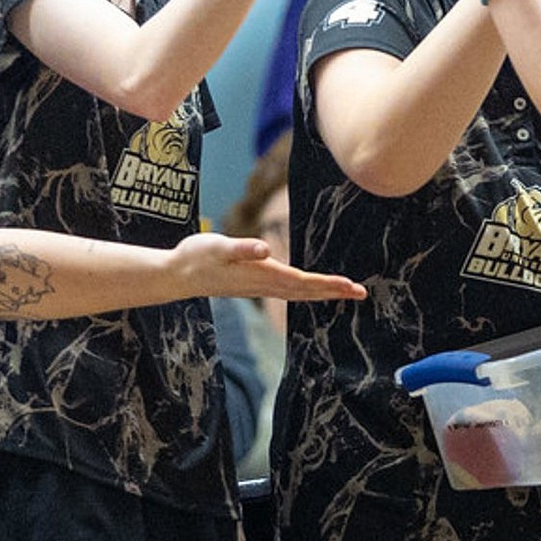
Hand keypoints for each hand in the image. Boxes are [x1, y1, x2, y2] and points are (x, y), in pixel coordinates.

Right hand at [172, 233, 365, 302]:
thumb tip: (264, 249)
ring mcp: (261, 288)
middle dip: (335, 292)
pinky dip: (308, 291)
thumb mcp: (217, 247)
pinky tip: (315, 290)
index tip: (350, 286)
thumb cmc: (196, 257)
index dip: (328, 284)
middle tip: (362, 293)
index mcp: (262, 275)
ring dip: (325, 293)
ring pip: (300, 293)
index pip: (303, 282)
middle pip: (307, 291)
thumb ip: (241, 248)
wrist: (177, 275)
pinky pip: (290, 291)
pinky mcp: (255, 285)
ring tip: (348, 292)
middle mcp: (265, 285)